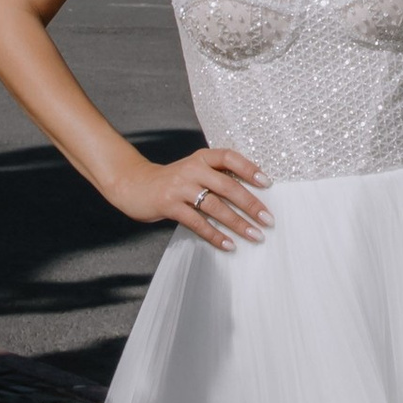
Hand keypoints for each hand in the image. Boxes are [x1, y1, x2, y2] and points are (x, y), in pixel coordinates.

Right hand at [117, 145, 272, 250]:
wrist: (133, 184)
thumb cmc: (172, 180)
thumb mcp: (193, 169)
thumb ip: (216, 175)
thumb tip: (252, 190)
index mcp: (201, 157)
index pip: (229, 157)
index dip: (249, 168)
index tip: (267, 183)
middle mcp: (192, 169)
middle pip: (227, 185)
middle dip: (250, 204)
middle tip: (268, 219)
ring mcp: (180, 188)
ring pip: (215, 206)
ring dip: (238, 223)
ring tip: (255, 235)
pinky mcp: (169, 206)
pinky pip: (197, 223)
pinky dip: (215, 235)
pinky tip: (228, 245)